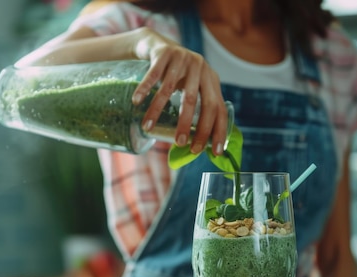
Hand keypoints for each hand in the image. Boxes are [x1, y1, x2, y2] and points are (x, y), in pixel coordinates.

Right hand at [132, 28, 227, 155]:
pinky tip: (137, 102)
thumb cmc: (179, 75)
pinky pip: (153, 74)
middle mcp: (201, 68)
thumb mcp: (194, 87)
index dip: (217, 131)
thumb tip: (197, 146)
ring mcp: (183, 58)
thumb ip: (199, 108)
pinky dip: (144, 89)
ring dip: (158, 110)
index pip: (218, 109)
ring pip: (170, 89)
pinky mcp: (165, 52)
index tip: (214, 152)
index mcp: (211, 80)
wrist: (160, 45)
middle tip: (180, 143)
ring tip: (148, 128)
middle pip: (197, 101)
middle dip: (188, 125)